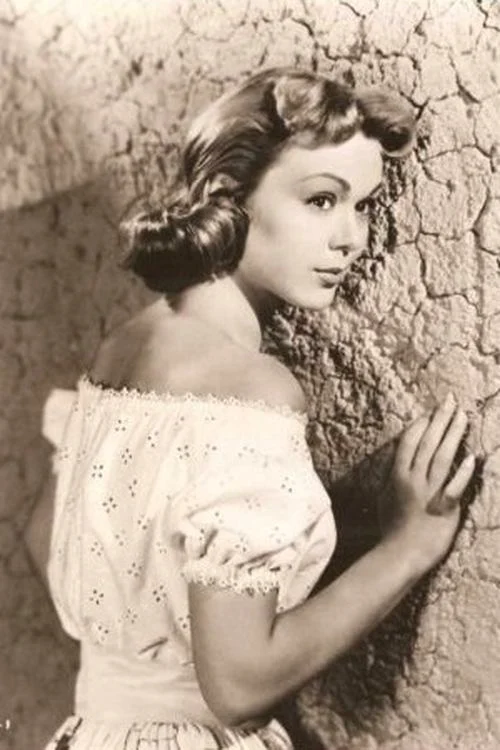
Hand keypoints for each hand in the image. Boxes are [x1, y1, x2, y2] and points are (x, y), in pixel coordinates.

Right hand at [381, 393, 474, 569]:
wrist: (400, 554)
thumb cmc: (392, 530)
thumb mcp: (385, 498)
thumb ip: (392, 478)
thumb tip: (397, 463)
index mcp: (398, 476)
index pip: (410, 441)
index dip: (422, 423)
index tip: (433, 410)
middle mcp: (413, 480)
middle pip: (428, 443)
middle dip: (440, 420)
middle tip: (450, 401)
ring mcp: (429, 493)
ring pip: (442, 457)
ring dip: (453, 435)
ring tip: (462, 417)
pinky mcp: (444, 509)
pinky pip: (455, 487)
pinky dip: (463, 472)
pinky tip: (472, 458)